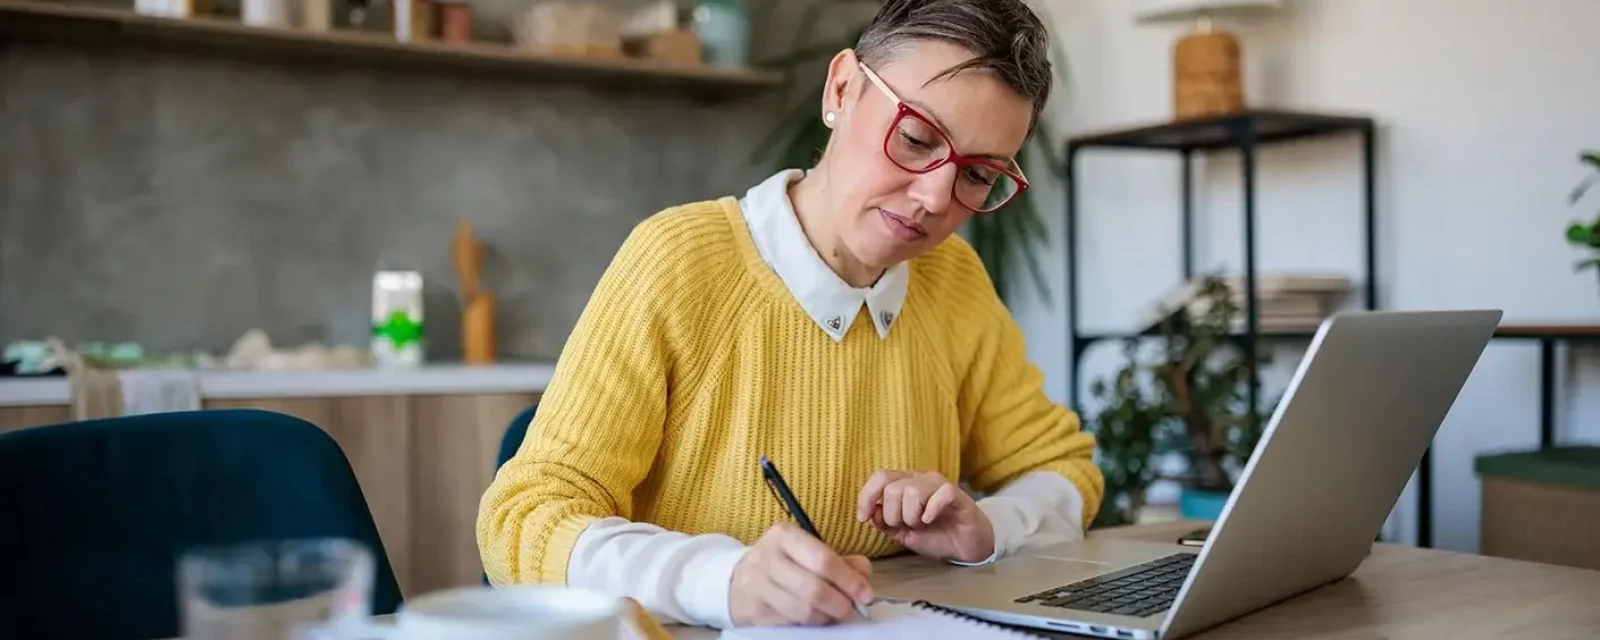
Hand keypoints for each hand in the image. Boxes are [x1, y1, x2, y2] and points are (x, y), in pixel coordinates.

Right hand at [729, 523, 874, 626]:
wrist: (736, 579)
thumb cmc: (781, 563)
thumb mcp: (807, 551)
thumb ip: (839, 560)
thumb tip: (864, 573)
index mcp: (784, 536)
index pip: (822, 559)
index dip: (848, 580)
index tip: (865, 594)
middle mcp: (766, 557)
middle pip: (814, 588)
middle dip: (840, 603)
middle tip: (852, 609)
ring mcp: (757, 586)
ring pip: (803, 610)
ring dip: (826, 617)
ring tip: (834, 614)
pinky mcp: (753, 611)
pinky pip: (790, 623)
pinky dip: (810, 624)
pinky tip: (815, 618)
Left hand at [856, 470, 994, 563]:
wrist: (966, 547)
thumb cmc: (936, 536)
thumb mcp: (903, 533)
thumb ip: (886, 522)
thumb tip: (871, 513)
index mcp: (906, 483)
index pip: (880, 477)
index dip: (866, 497)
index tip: (862, 518)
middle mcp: (922, 479)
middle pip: (893, 488)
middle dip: (893, 515)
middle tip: (907, 527)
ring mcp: (940, 485)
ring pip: (912, 491)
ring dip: (911, 516)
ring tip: (922, 525)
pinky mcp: (957, 495)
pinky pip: (940, 494)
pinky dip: (930, 510)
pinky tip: (930, 521)